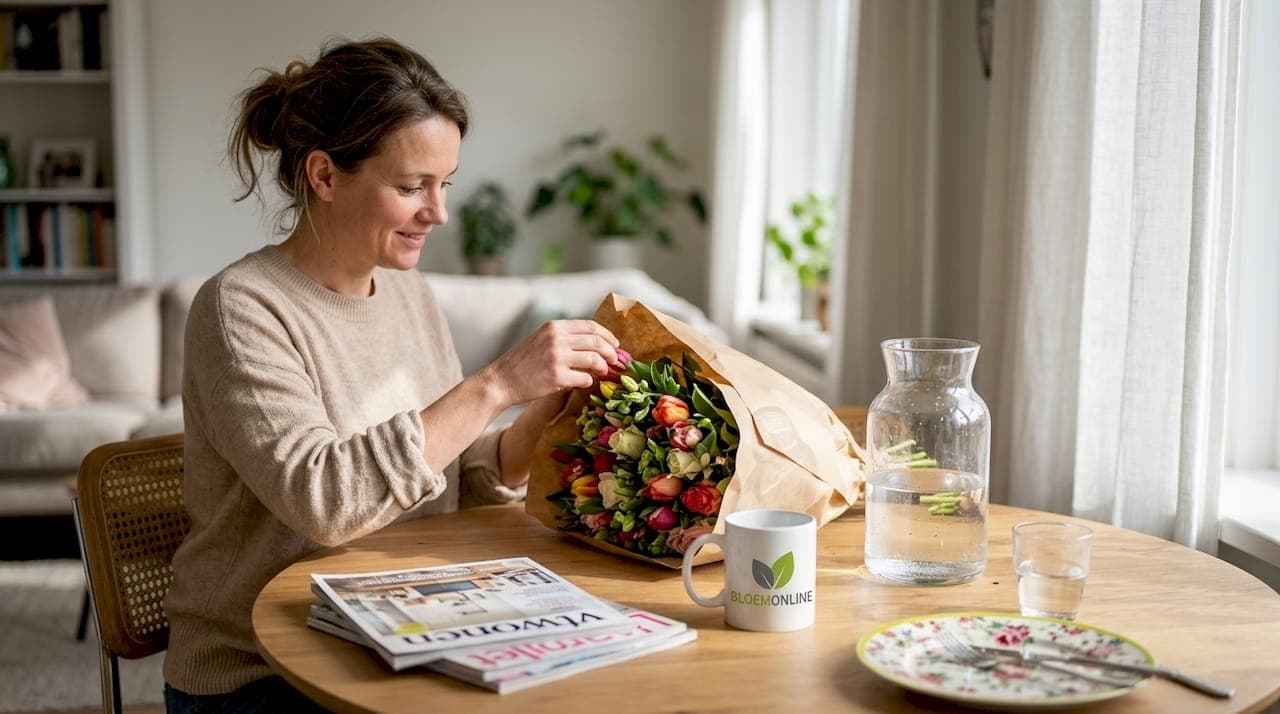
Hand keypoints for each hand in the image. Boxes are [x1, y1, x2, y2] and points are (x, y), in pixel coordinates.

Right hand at [481, 319, 620, 406]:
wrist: (501, 381)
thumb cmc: (523, 363)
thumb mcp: (541, 340)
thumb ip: (564, 338)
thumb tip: (595, 343)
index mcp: (554, 327)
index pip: (591, 326)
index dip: (607, 335)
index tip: (615, 344)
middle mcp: (557, 339)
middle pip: (596, 342)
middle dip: (611, 352)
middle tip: (615, 360)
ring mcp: (557, 358)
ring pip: (595, 360)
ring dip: (603, 367)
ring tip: (603, 372)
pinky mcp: (557, 377)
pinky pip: (585, 378)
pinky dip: (589, 381)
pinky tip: (585, 383)